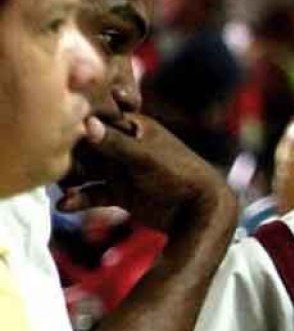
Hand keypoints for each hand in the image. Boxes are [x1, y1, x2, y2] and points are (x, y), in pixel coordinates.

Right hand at [58, 114, 233, 233]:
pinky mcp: (121, 193)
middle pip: (86, 146)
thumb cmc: (179, 176)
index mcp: (135, 127)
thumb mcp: (146, 158)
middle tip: (55, 166)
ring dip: (70, 178)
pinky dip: (80, 199)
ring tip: (61, 186)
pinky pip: (94, 193)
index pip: (98, 119)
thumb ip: (116, 144)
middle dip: (69, 155)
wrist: (201, 212)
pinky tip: (64, 205)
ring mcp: (122, 170)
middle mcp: (125, 146)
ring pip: (86, 171)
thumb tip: (86, 124)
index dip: (77, 125)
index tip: (58, 133)